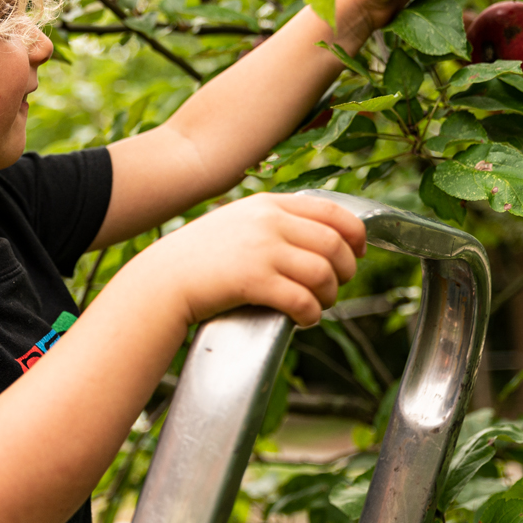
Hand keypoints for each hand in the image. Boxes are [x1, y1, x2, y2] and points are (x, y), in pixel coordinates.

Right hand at [137, 192, 365, 327]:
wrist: (164, 278)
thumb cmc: (201, 256)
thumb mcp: (239, 221)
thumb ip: (274, 221)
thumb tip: (320, 237)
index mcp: (268, 204)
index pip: (332, 212)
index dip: (356, 234)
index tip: (358, 251)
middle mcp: (269, 221)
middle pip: (335, 244)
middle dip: (346, 269)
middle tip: (336, 285)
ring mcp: (261, 250)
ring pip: (324, 273)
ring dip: (330, 295)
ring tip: (318, 304)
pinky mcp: (253, 280)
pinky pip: (302, 299)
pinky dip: (311, 314)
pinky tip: (302, 318)